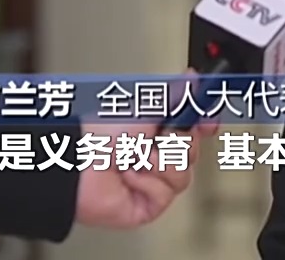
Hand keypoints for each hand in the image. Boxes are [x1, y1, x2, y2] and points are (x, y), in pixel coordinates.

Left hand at [74, 81, 218, 228]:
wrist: (76, 162)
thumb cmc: (98, 134)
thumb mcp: (144, 107)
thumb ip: (174, 95)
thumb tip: (193, 78)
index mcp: (154, 131)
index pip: (192, 129)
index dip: (204, 124)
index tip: (209, 118)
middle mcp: (154, 156)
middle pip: (193, 152)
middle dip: (178, 143)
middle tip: (158, 135)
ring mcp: (151, 182)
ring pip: (183, 174)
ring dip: (158, 162)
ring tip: (135, 157)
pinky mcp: (147, 205)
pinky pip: (165, 193)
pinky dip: (146, 181)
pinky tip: (128, 176)